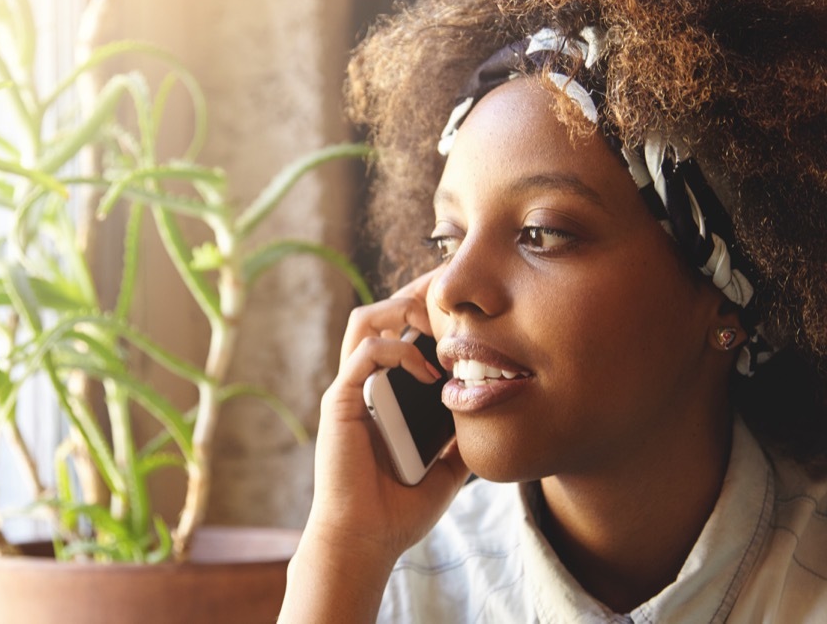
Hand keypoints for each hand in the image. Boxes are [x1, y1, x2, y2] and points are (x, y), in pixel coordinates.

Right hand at [283, 272, 468, 622]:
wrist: (366, 540)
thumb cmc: (399, 509)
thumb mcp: (447, 468)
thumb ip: (462, 439)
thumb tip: (495, 419)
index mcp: (384, 393)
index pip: (398, 330)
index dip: (426, 310)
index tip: (463, 309)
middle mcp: (364, 383)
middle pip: (381, 311)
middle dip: (417, 296)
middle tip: (454, 301)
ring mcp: (350, 389)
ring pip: (364, 319)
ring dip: (401, 310)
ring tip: (436, 325)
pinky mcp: (341, 401)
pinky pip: (365, 353)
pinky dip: (397, 350)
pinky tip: (428, 373)